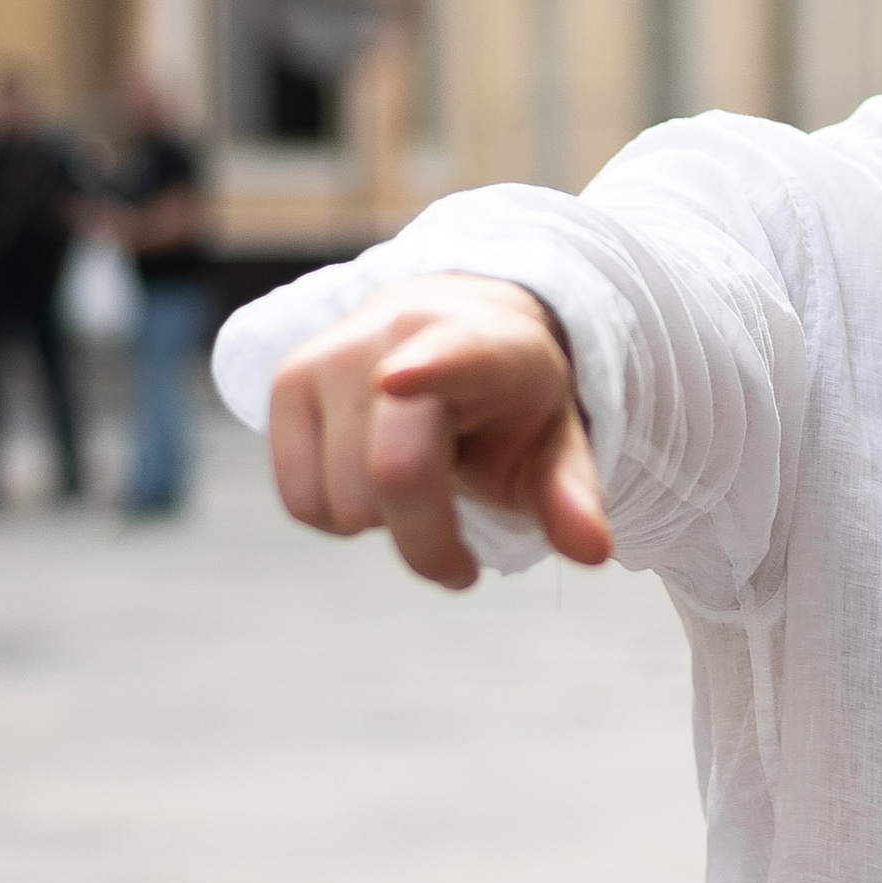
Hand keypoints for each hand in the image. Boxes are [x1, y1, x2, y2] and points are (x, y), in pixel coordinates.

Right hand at [267, 274, 610, 592]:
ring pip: (340, 502)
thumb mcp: (552, 445)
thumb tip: (594, 552)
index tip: (397, 379)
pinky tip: (368, 474)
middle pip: (393, 475)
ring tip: (416, 477)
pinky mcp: (286, 378)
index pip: (454, 356)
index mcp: (485, 344)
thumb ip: (571, 497)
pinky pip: (299, 501)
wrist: (445, 330)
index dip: (426, 369)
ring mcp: (334, 351)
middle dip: (429, 540)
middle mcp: (400, 332)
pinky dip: (337, 516)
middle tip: (459, 547)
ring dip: (382, 523)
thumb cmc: (506, 404)